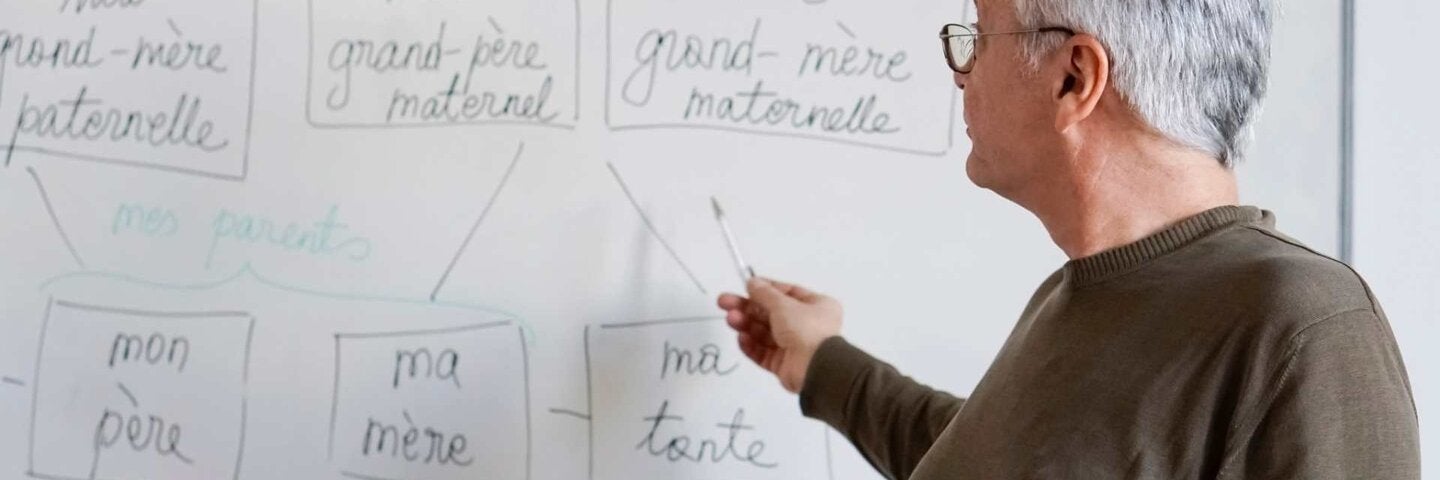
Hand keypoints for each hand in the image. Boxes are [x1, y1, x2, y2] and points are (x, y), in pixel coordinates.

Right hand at [717, 277, 842, 392]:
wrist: (814, 369)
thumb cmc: (805, 329)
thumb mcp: (784, 304)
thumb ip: (764, 293)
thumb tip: (752, 282)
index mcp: (816, 306)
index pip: (786, 293)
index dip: (765, 289)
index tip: (745, 286)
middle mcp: (806, 325)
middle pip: (771, 314)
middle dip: (747, 308)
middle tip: (724, 302)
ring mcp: (794, 346)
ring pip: (765, 333)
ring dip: (747, 325)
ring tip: (731, 319)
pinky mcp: (783, 365)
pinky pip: (764, 352)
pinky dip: (752, 345)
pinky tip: (741, 337)